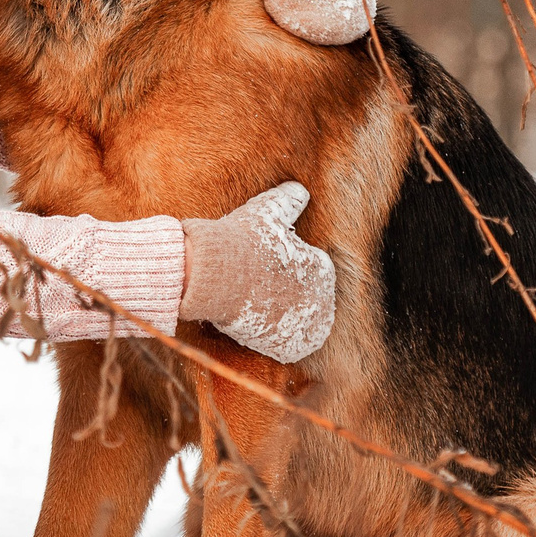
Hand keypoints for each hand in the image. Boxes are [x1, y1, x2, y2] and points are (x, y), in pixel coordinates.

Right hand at [179, 181, 336, 363]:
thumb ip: (290, 199)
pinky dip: (285, 343)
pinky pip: (296, 347)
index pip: (314, 271)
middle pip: (310, 300)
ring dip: (290, 320)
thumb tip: (300, 189)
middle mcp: (322, 297)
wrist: (213, 274)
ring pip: (304, 324)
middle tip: (265, 292)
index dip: (290, 270)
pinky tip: (268, 334)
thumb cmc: (241, 240)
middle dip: (291, 296)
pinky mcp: (291, 345)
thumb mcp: (269, 210)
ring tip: (266, 312)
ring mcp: (307, 323)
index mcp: (321, 267)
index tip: (270, 270)